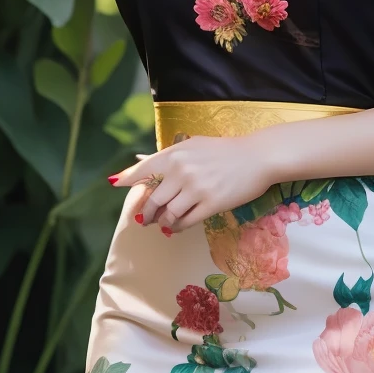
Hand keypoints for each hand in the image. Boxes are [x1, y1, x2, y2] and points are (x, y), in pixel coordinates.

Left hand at [110, 136, 274, 233]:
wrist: (258, 157)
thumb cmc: (225, 150)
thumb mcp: (194, 145)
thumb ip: (168, 155)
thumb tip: (140, 160)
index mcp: (175, 155)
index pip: (143, 170)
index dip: (127, 180)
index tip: (115, 186)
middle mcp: (181, 171)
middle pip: (153, 199)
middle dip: (146, 212)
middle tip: (145, 219)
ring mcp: (196, 189)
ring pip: (167, 214)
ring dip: (162, 222)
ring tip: (162, 224)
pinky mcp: (211, 204)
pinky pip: (186, 222)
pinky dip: (177, 226)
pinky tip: (177, 226)